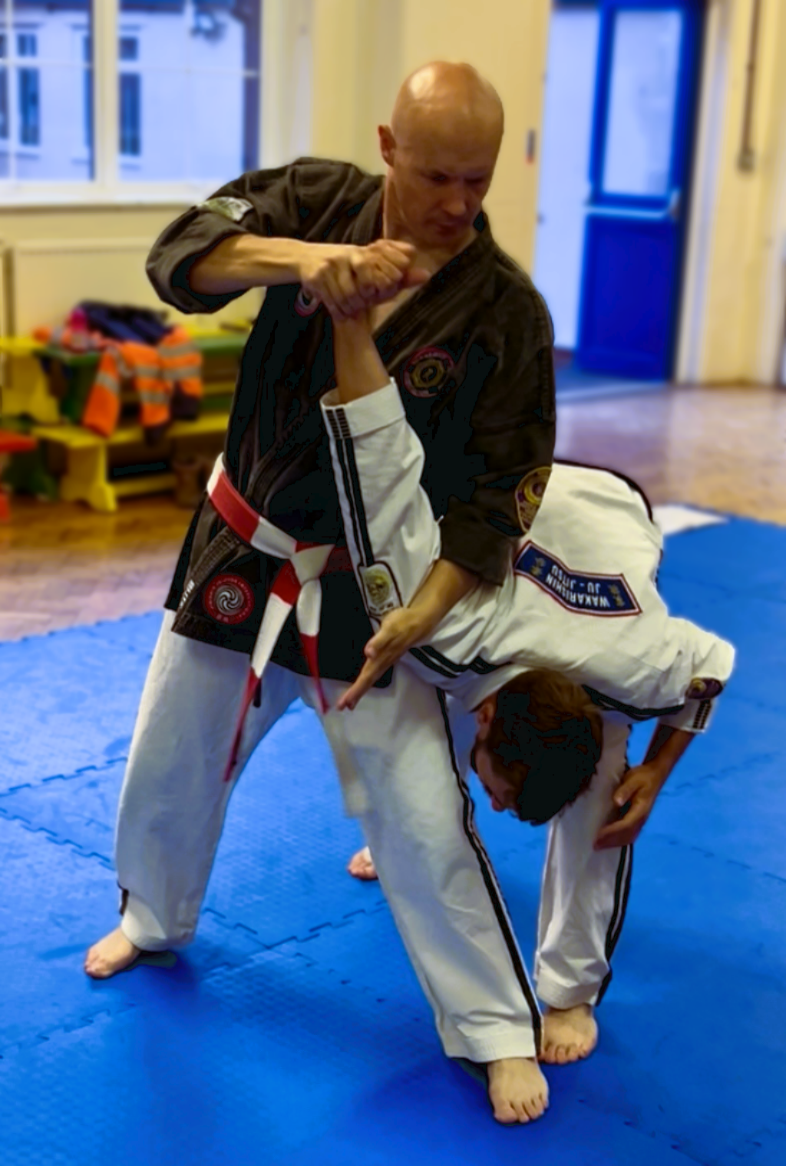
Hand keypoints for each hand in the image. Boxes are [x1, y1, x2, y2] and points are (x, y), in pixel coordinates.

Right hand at [297, 240, 428, 320]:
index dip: (385, 288)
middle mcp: (348, 255)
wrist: (303, 258)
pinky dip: (337, 310)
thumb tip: (427, 274)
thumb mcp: (369, 265)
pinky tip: (339, 311)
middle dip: (365, 300)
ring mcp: (331, 265)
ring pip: (349, 297)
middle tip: (361, 305)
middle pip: (366, 288)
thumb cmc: (343, 265)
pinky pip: (333, 300)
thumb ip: (398, 273)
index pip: (384, 273)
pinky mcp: (317, 277)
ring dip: (350, 308)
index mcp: (364, 251)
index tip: (377, 294)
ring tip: (349, 310)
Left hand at [337, 607, 425, 710]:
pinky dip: (367, 681)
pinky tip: (364, 682)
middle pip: (367, 682)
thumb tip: (368, 654)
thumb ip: (378, 642)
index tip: (344, 703)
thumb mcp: (389, 629)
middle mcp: (382, 662)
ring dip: (360, 690)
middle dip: (355, 695)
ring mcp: (386, 660)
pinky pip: (374, 673)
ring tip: (350, 701)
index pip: (365, 678)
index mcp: (380, 658)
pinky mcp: (387, 657)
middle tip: (342, 707)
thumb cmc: (402, 623)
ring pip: (370, 678)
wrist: (419, 621)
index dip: (355, 691)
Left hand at [593, 763, 665, 850]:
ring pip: (628, 837)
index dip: (612, 832)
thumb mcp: (634, 779)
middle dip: (611, 842)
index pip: (626, 825)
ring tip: (599, 846)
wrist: (655, 775)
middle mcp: (641, 818)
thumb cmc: (643, 776)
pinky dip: (618, 840)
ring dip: (614, 843)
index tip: (598, 837)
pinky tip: (607, 840)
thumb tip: (617, 802)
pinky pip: (628, 834)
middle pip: (627, 835)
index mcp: (641, 809)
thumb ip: (625, 790)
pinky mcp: (637, 820)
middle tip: (595, 846)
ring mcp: (640, 821)